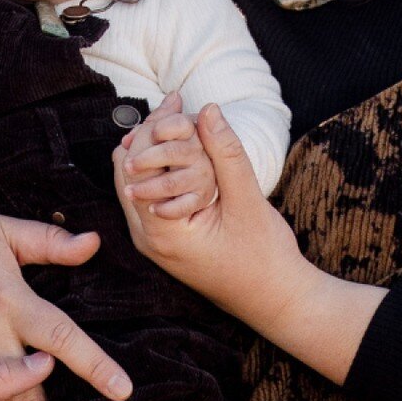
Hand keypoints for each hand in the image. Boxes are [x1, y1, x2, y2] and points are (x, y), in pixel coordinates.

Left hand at [114, 103, 386, 384]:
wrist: (273, 300)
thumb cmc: (264, 257)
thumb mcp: (247, 199)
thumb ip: (226, 153)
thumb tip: (208, 108)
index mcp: (159, 230)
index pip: (136, 163)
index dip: (154, 126)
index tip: (178, 100)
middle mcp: (146, 238)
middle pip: (128, 169)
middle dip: (150, 133)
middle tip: (176, 103)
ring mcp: (152, 241)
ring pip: (136, 181)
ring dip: (154, 149)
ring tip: (180, 120)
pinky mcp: (163, 240)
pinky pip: (149, 195)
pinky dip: (161, 169)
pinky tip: (185, 150)